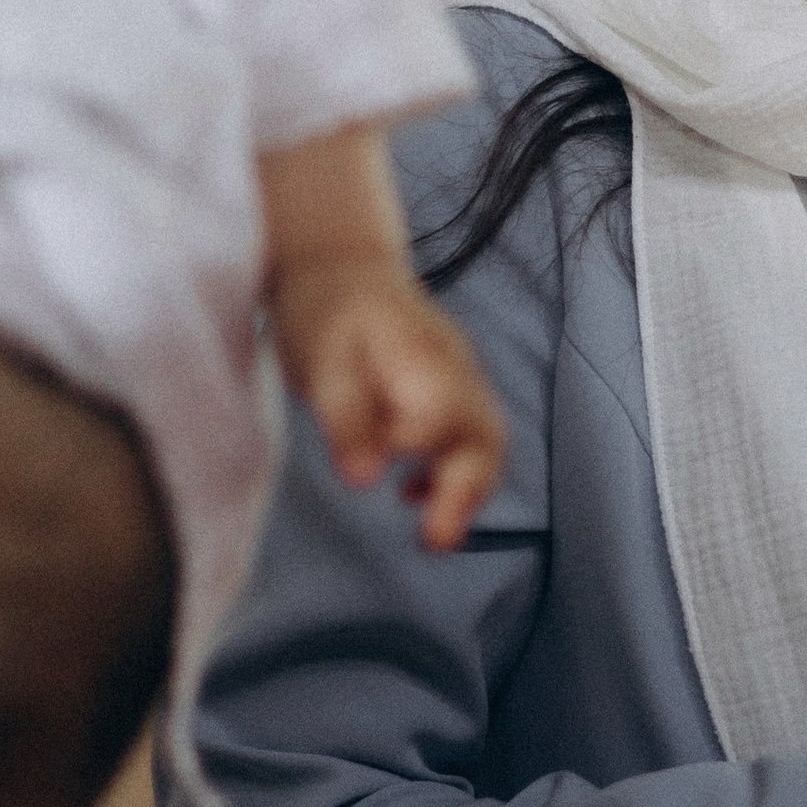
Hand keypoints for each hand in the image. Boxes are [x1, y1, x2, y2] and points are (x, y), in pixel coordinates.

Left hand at [270, 255, 505, 549]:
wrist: (344, 265)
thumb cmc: (327, 310)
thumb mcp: (320, 359)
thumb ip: (345, 417)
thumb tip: (365, 480)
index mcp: (424, 358)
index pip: (443, 412)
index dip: (423, 448)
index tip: (393, 481)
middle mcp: (456, 372)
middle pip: (485, 436)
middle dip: (467, 492)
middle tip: (436, 542)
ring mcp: (461, 382)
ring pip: (486, 444)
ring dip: (467, 492)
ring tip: (434, 535)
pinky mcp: (452, 394)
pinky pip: (471, 440)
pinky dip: (453, 476)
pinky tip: (412, 495)